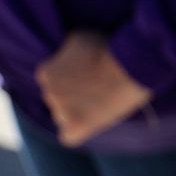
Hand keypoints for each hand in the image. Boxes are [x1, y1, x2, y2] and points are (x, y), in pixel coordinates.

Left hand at [35, 30, 151, 146]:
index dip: (71, 78)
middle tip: (97, 89)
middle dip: (73, 95)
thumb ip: (65, 52)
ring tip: (100, 103)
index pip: (52, 80)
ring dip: (76, 112)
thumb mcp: (79, 39)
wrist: (130, 66)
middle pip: (56, 99)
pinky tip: (92, 122)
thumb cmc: (108, 48)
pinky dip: (78, 131)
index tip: (88, 76)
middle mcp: (48, 93)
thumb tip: (65, 57)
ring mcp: (61, 112)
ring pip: (63, 117)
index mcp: (46, 72)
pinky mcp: (76, 127)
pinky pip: (69, 136)